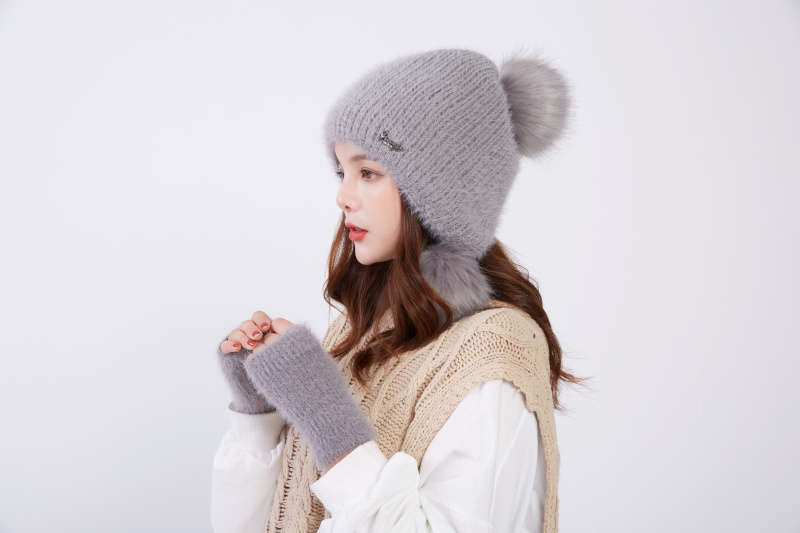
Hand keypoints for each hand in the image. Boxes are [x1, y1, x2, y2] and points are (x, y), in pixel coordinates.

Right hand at [216, 310, 291, 414]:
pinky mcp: (228, 355)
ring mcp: (238, 345)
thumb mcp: (287, 354)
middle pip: (247, 323)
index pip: (258, 318)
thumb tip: (282, 325)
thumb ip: (285, 339)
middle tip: (258, 336)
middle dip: (252, 327)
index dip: (261, 319)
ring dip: (242, 336)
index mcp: (263, 332)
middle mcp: (249, 336)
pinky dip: (229, 344)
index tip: (267, 327)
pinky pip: (224, 345)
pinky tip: (237, 348)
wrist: (271, 393)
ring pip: (236, 332)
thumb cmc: (284, 371)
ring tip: (251, 345)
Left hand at [243, 324, 374, 469]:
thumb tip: (292, 336)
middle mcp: (283, 341)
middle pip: (267, 335)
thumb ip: (303, 343)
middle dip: (272, 346)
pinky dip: (258, 368)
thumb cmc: (324, 383)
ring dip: (264, 357)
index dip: (280, 334)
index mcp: (298, 334)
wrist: (319, 406)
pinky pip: (252, 361)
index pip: (278, 323)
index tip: (285, 345)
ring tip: (277, 372)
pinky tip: (269, 378)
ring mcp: (269, 355)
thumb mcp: (319, 355)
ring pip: (258, 348)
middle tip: (281, 363)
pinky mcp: (258, 370)